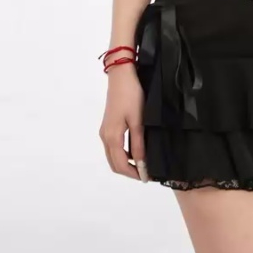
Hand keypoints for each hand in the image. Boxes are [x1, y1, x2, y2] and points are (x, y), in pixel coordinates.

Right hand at [98, 64, 149, 181]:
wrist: (121, 75)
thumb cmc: (131, 95)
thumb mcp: (139, 120)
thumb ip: (139, 144)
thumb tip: (141, 163)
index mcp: (112, 137)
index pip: (121, 165)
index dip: (134, 174)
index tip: (148, 177)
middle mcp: (105, 136)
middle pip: (114, 163)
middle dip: (129, 171)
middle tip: (146, 173)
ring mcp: (105, 131)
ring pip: (113, 155)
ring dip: (126, 163)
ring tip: (143, 163)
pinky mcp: (108, 125)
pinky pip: (113, 146)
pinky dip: (123, 153)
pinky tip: (135, 150)